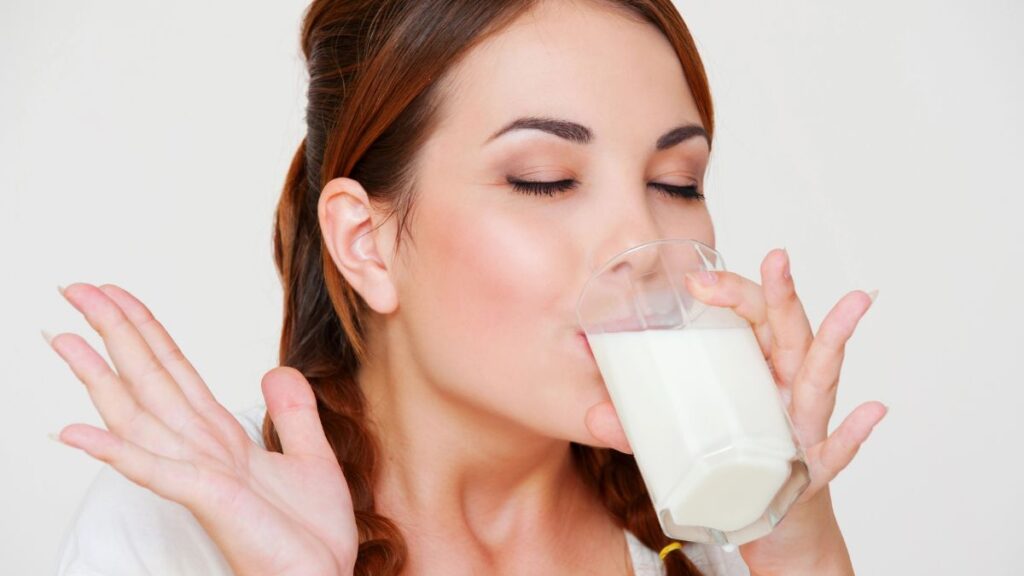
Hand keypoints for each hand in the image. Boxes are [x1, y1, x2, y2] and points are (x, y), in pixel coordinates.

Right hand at [47, 283, 357, 575]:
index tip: (115, 293)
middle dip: (113, 332)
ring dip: (100, 376)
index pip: (175, 372)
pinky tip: (75, 431)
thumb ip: (293, 412)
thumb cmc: (309, 535)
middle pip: (148, 379)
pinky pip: (153, 469)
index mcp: (221, 437)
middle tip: (74, 288)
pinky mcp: (206, 498)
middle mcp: (201, 450)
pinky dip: (115, 449)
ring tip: (63, 338)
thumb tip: (275, 370)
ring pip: (139, 414)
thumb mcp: (311, 457)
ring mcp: (198, 473)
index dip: (145, 330)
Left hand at [584, 248, 885, 573]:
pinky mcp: (813, 469)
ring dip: (838, 339)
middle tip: (777, 258)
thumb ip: (640, 425)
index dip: (731, 292)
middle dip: (782, 293)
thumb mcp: (681, 437)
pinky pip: (838, 449)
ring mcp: (805, 425)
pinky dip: (855, 431)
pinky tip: (872, 411)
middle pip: (787, 332)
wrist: (770, 522)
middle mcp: (786, 388)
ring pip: (822, 377)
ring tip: (855, 301)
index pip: (749, 317)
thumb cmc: (731, 465)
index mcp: (756, 369)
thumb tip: (596, 416)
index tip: (697, 280)